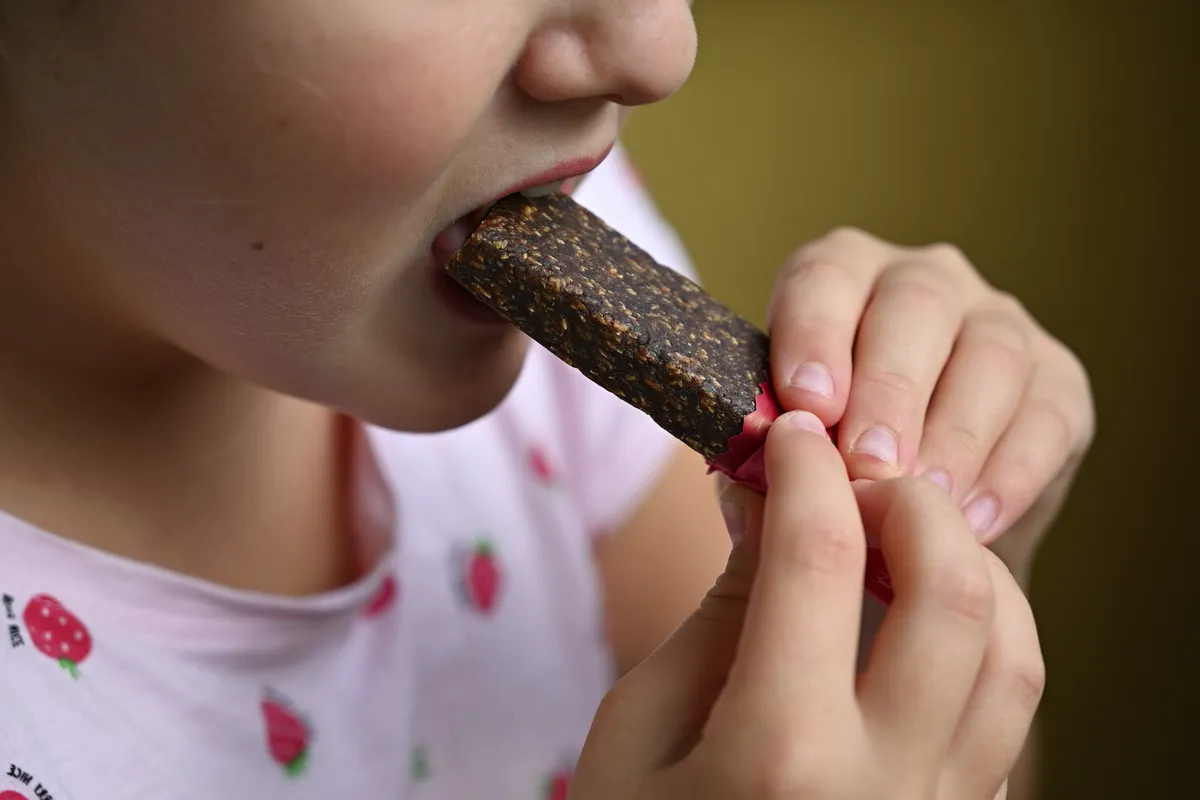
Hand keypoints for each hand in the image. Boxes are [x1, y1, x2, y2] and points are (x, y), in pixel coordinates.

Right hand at [570, 413, 1042, 799]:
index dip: (805, 469)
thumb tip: (773, 508)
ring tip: (897, 538)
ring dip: (965, 565)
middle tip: (854, 477)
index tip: (789, 434)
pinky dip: (978, 637)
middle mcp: (883, 787)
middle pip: (954, 593)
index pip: (818, 558)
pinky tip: (915, 617)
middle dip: (908, 500)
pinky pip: (1006, 715)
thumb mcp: (640, 730)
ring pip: (1012, 653)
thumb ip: (719, 617)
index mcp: (777, 756)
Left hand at [766, 228, 1094, 582]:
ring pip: (989, 357)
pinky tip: (974, 523)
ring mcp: (998, 323)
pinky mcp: (1058, 381)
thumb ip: (766, 457)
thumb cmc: (825, 469)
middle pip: (914, 308)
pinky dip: (1010, 473)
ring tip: (922, 500)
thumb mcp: (784, 453)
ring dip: (953, 434)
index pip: (824, 279)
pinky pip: (1047, 416)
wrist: (912, 517)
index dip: (814, 335)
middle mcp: (923, 281)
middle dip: (889, 389)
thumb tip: (758, 489)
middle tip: (867, 463)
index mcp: (839, 276)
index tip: (807, 405)